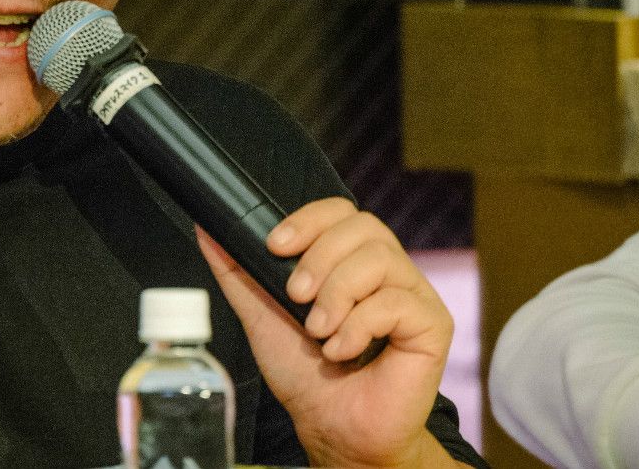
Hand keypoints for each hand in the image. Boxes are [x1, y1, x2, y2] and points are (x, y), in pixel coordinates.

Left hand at [196, 197, 460, 468]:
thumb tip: (206, 228)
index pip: (340, 212)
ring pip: (379, 259)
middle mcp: (387, 270)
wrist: (332, 427)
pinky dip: (358, 326)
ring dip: (336, 295)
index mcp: (351, 261)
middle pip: (363, 226)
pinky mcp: (433, 324)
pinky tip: (342, 350)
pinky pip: (396, 302)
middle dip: (318, 258)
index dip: (308, 220)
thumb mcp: (260, 313)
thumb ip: (237, 270)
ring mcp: (413, 294)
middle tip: (295, 297)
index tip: (274, 246)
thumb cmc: (305, 372)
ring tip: (318, 331)